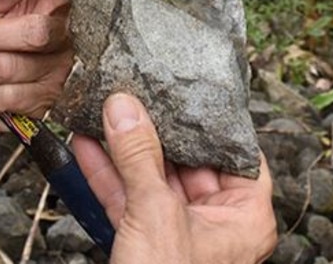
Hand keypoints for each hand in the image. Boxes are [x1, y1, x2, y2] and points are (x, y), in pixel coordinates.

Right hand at [73, 93, 277, 263]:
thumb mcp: (155, 215)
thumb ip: (139, 157)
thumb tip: (126, 108)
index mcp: (245, 217)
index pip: (235, 151)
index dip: (209, 119)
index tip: (185, 88)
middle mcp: (217, 224)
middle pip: (186, 161)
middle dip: (152, 129)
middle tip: (131, 93)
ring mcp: (180, 234)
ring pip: (151, 179)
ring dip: (122, 149)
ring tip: (100, 112)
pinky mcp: (147, 245)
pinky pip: (129, 201)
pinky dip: (108, 176)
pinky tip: (87, 147)